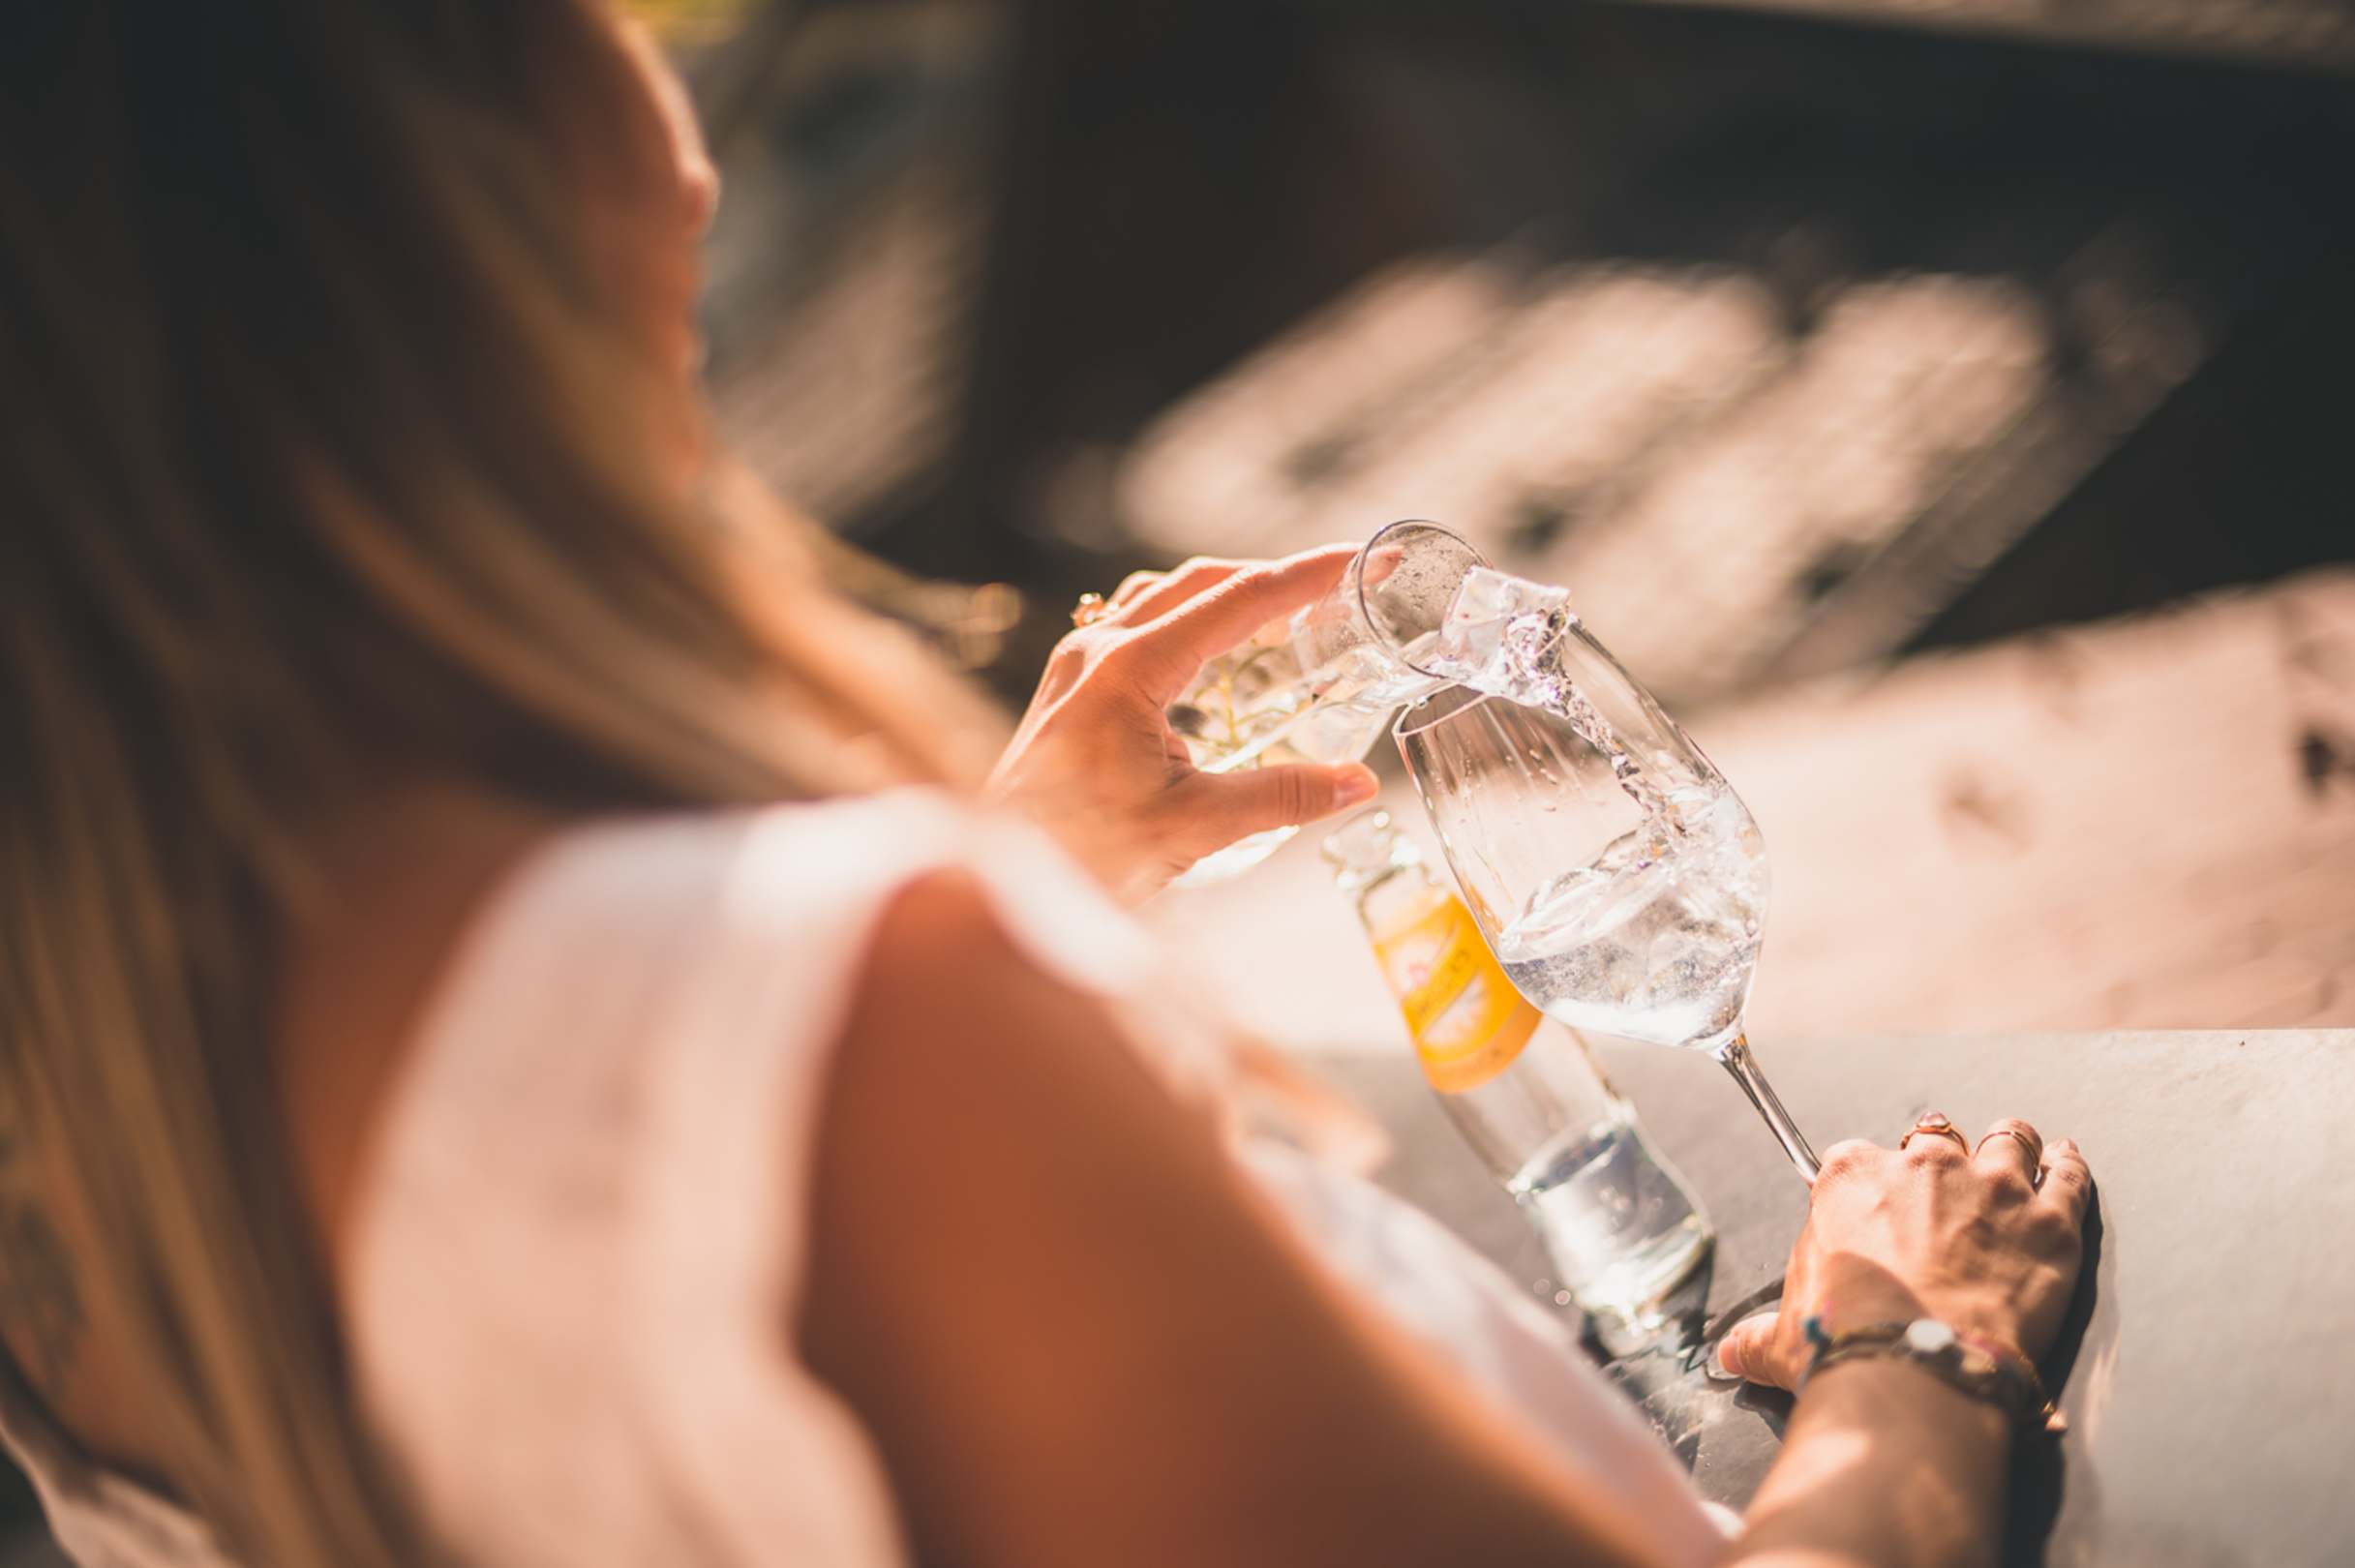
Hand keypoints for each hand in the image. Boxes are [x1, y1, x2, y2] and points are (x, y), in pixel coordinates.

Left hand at [988, 548, 1380, 902]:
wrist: (995, 881)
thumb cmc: (1075, 855)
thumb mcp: (1191, 826)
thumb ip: (1279, 798)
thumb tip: (1356, 783)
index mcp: (1128, 666)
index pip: (1239, 599)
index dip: (1311, 576)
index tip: (1366, 559)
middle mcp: (1097, 649)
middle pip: (1202, 583)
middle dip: (1275, 579)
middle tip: (1341, 586)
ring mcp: (1076, 665)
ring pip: (1164, 597)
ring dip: (1226, 597)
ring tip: (1284, 618)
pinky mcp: (1068, 689)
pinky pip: (1135, 626)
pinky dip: (1187, 623)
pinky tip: (1212, 661)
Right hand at [1719, 1119, 2092, 1388]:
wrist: (1914, 1369)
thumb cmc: (1842, 1343)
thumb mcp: (1783, 1335)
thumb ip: (1757, 1334)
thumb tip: (1731, 1354)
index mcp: (1850, 1178)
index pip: (1860, 1159)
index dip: (1873, 1186)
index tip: (1878, 1210)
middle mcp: (1921, 1166)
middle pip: (1937, 1140)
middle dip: (1942, 1162)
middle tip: (1948, 1190)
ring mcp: (1991, 1188)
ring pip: (2009, 1140)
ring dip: (2012, 1146)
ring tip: (2019, 1151)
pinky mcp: (2048, 1223)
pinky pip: (2068, 1176)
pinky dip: (2069, 1167)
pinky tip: (2068, 1162)